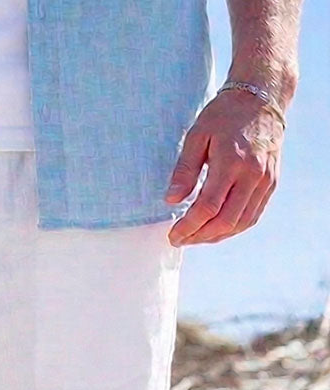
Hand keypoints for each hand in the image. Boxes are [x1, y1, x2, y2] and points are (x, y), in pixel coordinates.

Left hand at [165, 88, 284, 245]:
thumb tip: (171, 199)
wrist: (262, 98)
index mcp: (231, 162)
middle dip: (200, 236)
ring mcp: (264, 181)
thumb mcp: (197, 136)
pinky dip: (233, 228)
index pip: (208, 207)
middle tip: (181, 239)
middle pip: (225, 221)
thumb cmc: (224, 114)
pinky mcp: (271, 183)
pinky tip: (216, 229)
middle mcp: (252, 175)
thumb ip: (185, 169)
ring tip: (196, 236)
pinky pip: (252, 216)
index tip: (173, 235)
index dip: (189, 226)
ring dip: (216, 236)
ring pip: (240, 223)